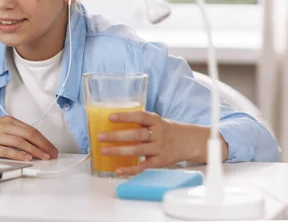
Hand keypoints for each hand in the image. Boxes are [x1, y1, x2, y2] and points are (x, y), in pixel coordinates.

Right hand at [0, 117, 58, 161]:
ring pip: (21, 142)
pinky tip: (27, 158)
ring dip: (35, 150)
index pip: (31, 130)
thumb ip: (15, 132)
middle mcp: (4, 127)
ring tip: (44, 157)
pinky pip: (8, 150)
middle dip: (43, 145)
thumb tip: (33, 143)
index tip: (52, 148)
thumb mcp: (0, 126)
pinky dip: (19, 154)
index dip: (44, 140)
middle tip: (52, 153)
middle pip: (29, 134)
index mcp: (9, 121)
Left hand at [97, 111, 227, 175]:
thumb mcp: (155, 121)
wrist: (187, 142)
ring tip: (103, 150)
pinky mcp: (158, 162)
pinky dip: (130, 169)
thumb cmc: (164, 130)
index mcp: (156, 121)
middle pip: (136, 134)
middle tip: (100, 137)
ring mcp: (159, 149)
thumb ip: (139, 122)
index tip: (110, 117)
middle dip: (117, 136)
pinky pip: (143, 166)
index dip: (125, 116)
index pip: (140, 116)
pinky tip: (118, 170)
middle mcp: (158, 134)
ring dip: (119, 151)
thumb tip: (112, 121)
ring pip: (137, 150)